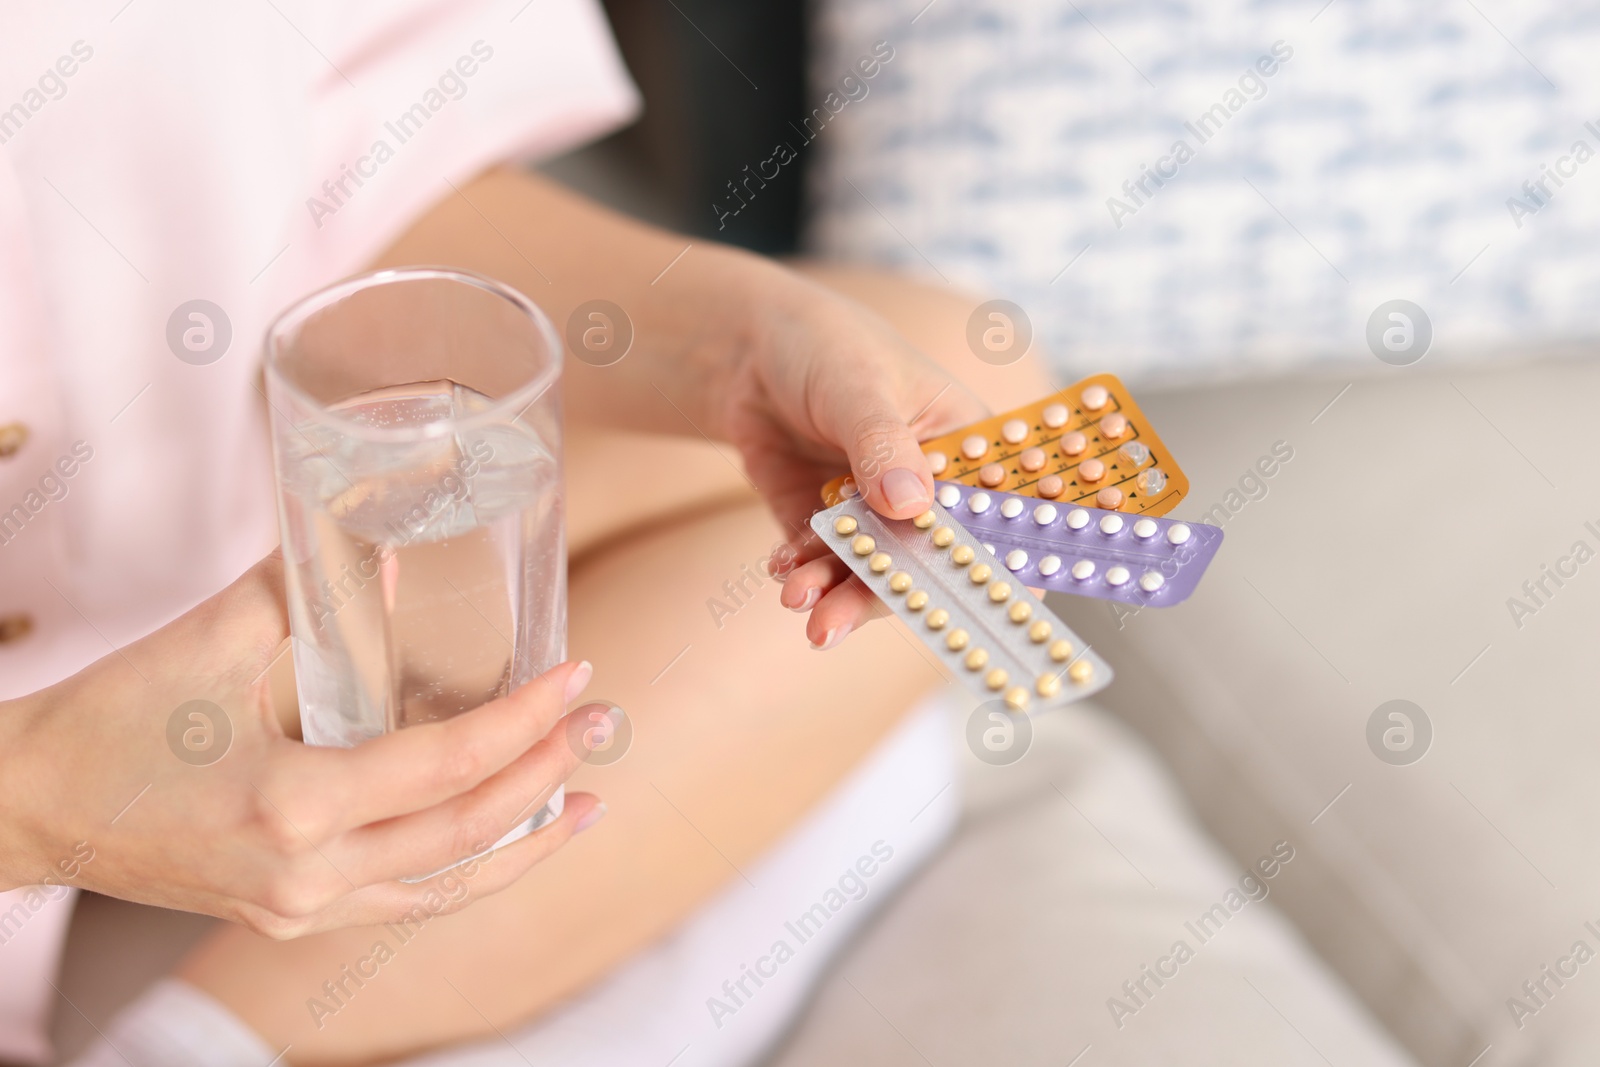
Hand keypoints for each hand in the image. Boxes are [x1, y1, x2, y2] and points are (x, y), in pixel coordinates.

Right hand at [0, 553, 604, 938]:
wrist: (34, 804)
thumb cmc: (117, 717)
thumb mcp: (216, 638)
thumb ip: (312, 587)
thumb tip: (395, 542)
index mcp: (293, 804)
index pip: (447, 764)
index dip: (524, 720)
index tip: (577, 676)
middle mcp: (308, 874)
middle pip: (465, 830)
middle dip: (547, 775)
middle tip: (603, 723)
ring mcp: (300, 907)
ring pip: (446, 886)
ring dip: (524, 844)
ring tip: (589, 805)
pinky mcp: (290, 915)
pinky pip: (406, 904)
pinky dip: (465, 874)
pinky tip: (504, 843)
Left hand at [716, 268, 987, 647]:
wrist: (746, 349)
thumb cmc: (827, 344)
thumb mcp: (860, 384)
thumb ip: (883, 445)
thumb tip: (909, 506)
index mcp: (964, 448)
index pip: (995, 515)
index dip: (996, 563)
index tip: (980, 607)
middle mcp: (927, 489)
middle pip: (926, 557)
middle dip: (886, 592)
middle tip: (840, 622)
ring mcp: (875, 511)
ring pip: (870, 568)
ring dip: (836, 591)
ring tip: (798, 599)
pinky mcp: (826, 522)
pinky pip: (823, 560)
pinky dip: (804, 571)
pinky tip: (783, 569)